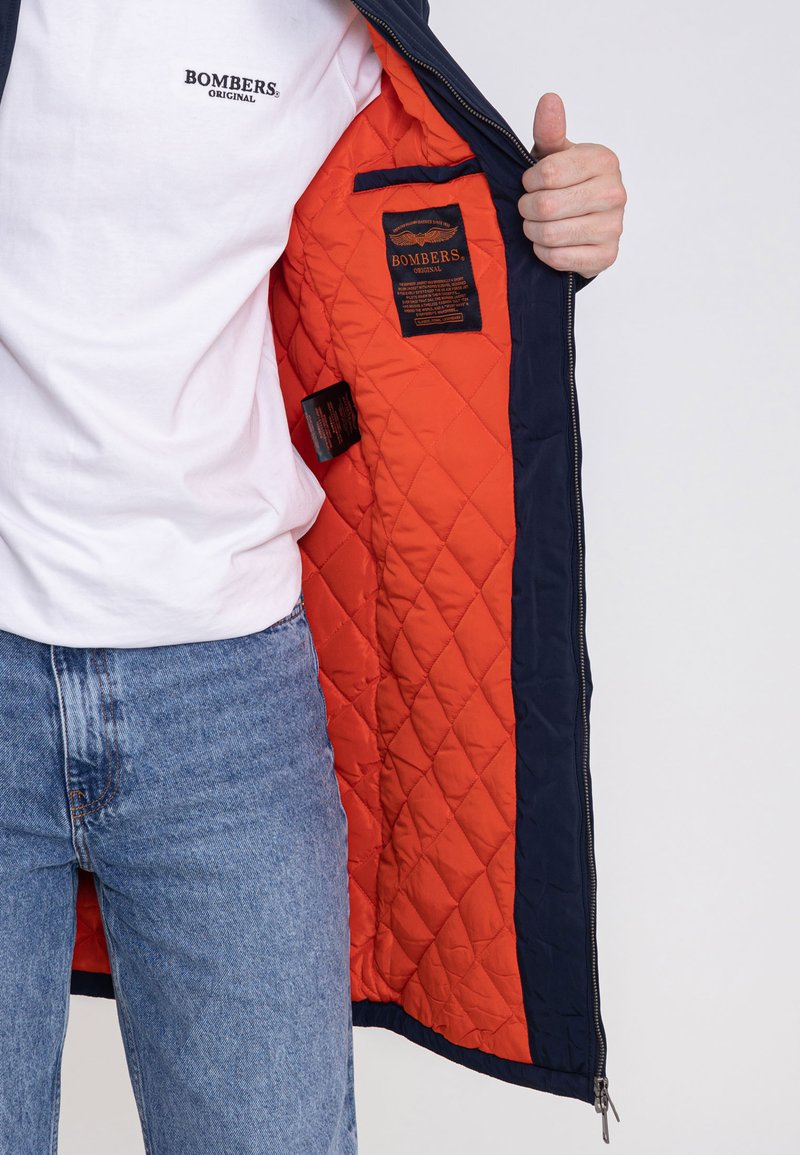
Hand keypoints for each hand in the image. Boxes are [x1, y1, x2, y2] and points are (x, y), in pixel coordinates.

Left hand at [517, 92, 625, 279]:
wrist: (586, 223)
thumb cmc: (566, 185)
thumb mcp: (554, 155)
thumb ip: (550, 130)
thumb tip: (549, 100)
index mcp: (604, 160)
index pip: (548, 173)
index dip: (529, 181)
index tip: (532, 182)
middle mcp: (615, 193)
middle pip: (547, 206)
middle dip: (528, 209)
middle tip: (529, 207)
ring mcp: (614, 227)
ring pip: (550, 234)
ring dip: (533, 231)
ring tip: (537, 224)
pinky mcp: (607, 256)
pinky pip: (559, 258)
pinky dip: (544, 252)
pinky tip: (549, 243)